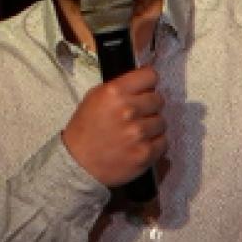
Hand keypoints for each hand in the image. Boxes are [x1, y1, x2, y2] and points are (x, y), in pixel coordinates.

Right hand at [62, 66, 166, 186]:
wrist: (78, 164)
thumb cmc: (86, 130)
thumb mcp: (95, 98)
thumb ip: (120, 87)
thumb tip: (144, 81)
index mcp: (115, 92)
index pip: (150, 76)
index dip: (148, 84)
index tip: (144, 90)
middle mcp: (128, 110)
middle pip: (158, 100)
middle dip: (148, 107)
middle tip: (135, 116)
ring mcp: (138, 133)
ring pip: (162, 121)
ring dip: (151, 127)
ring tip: (135, 133)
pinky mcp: (146, 152)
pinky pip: (163, 141)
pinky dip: (154, 144)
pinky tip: (139, 145)